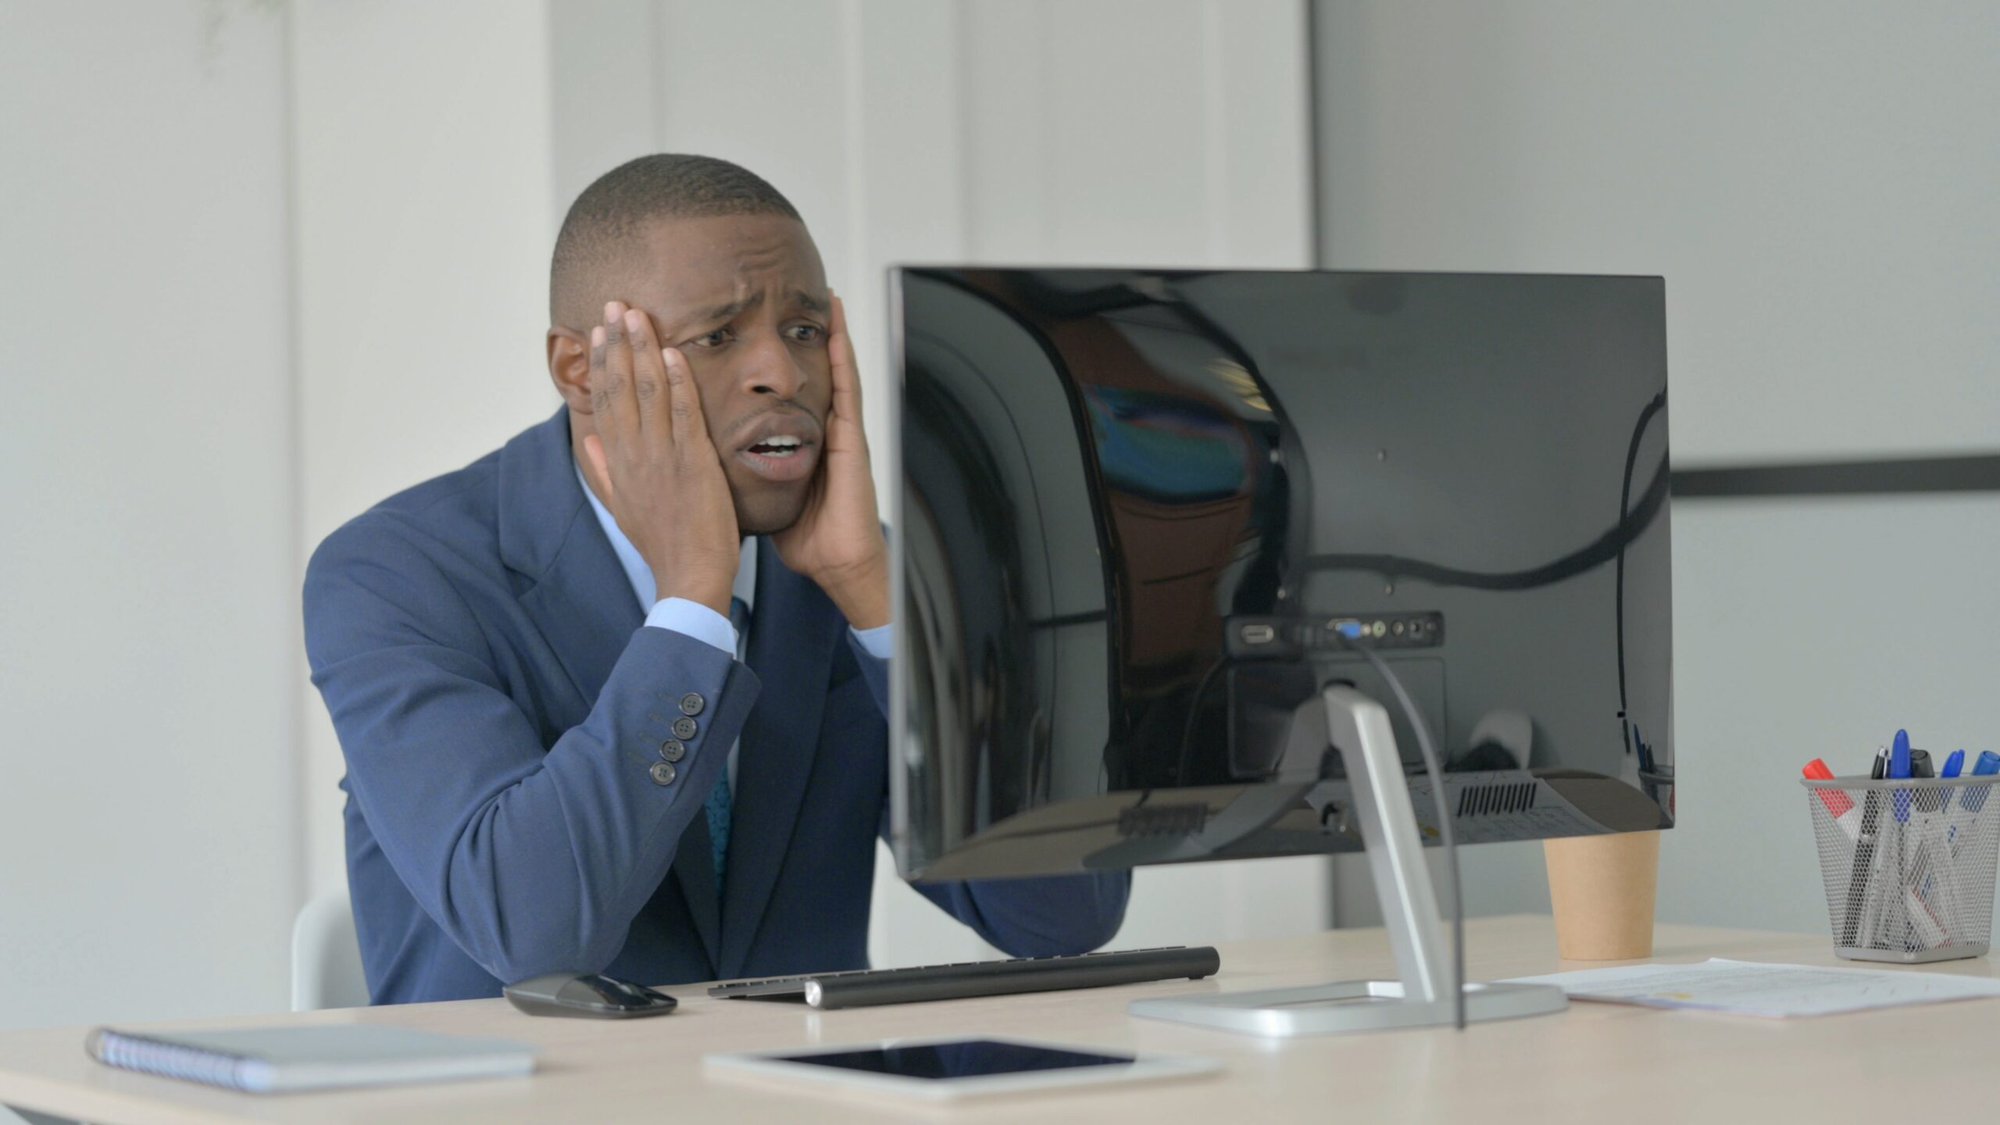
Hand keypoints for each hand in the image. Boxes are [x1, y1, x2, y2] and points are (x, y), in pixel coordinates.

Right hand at [579, 301, 738, 615]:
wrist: (689, 575)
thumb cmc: (662, 544)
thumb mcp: (622, 507)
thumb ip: (604, 471)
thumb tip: (589, 440)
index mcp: (617, 464)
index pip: (603, 402)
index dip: (600, 364)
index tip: (597, 332)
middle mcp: (633, 455)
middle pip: (620, 388)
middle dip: (616, 343)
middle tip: (615, 305)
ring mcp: (662, 457)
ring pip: (648, 393)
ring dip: (643, 349)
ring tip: (638, 315)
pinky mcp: (693, 463)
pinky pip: (683, 414)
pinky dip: (678, 382)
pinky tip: (674, 353)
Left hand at [772, 293, 889, 628]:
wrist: (836, 561)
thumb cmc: (807, 536)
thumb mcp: (767, 497)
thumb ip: (748, 477)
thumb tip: (716, 469)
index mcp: (801, 441)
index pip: (785, 391)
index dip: (778, 362)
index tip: (758, 330)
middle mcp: (823, 428)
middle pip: (812, 372)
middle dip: (806, 336)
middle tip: (796, 296)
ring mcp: (840, 429)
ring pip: (834, 370)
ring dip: (832, 332)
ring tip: (826, 297)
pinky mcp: (852, 436)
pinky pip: (848, 386)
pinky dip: (845, 354)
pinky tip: (839, 328)